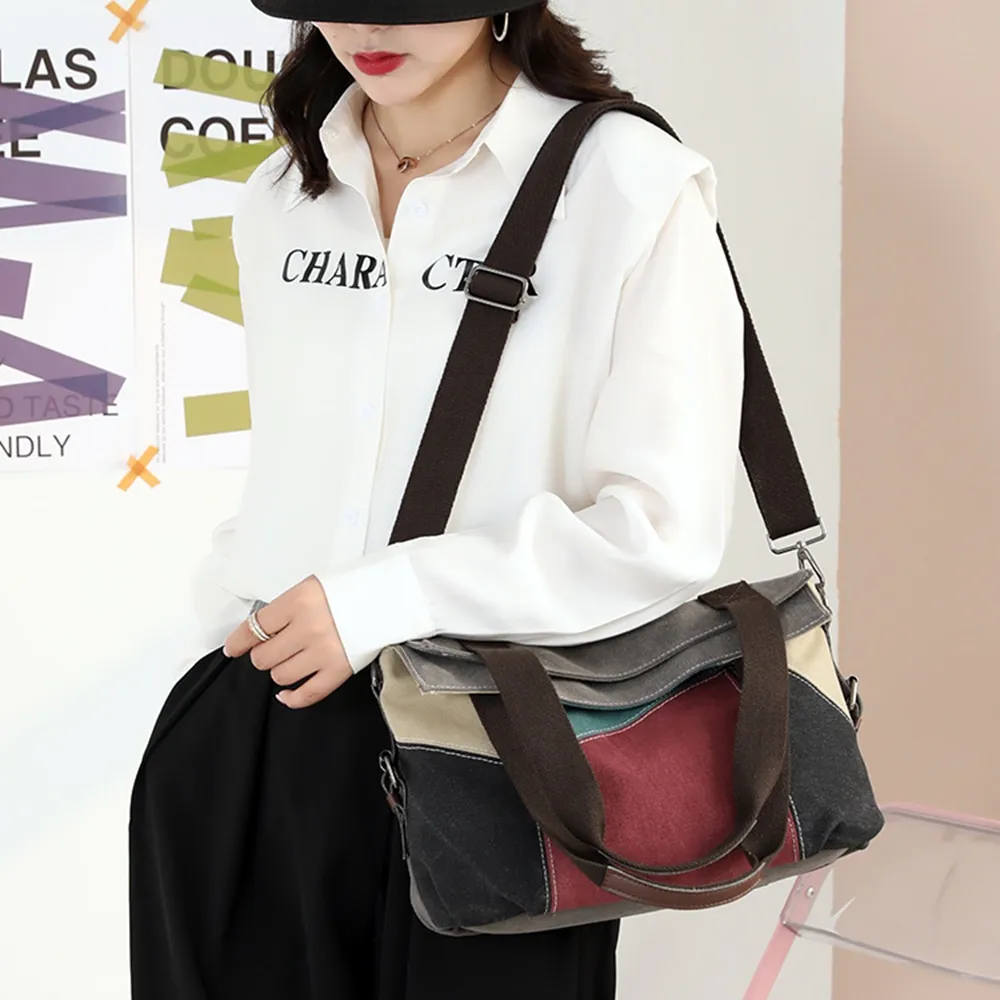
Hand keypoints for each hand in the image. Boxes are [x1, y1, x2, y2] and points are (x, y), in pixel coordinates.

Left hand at [223, 575, 352, 708]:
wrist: (391, 596)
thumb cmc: (352, 588)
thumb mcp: (311, 587)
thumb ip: (285, 609)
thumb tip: (260, 633)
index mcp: (299, 601)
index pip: (254, 627)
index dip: (238, 641)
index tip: (233, 648)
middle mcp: (308, 628)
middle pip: (264, 656)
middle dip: (264, 654)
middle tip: (273, 649)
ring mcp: (323, 652)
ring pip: (281, 675)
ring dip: (281, 670)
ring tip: (292, 660)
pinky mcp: (339, 670)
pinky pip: (306, 694)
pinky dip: (292, 698)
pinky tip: (286, 694)